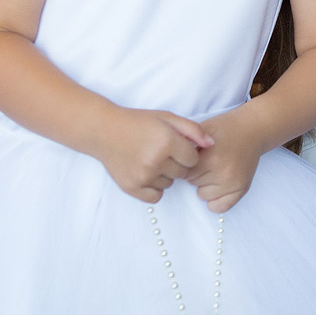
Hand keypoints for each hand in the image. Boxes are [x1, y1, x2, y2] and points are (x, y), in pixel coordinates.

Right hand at [94, 107, 213, 202]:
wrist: (104, 131)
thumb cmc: (138, 122)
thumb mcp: (167, 118)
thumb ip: (192, 129)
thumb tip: (212, 145)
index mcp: (166, 141)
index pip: (194, 159)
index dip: (187, 152)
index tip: (176, 146)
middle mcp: (155, 160)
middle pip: (183, 173)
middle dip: (177, 164)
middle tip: (161, 152)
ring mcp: (143, 176)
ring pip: (170, 184)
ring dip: (165, 175)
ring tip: (151, 160)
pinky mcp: (132, 188)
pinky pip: (156, 196)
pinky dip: (154, 187)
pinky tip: (146, 172)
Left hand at [186, 107, 263, 212]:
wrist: (252, 129)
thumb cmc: (225, 128)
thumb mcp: (202, 129)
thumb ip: (185, 143)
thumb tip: (169, 161)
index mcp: (211, 157)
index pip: (184, 171)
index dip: (184, 163)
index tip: (191, 156)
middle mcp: (224, 173)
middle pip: (193, 183)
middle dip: (194, 173)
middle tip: (204, 161)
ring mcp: (234, 183)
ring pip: (203, 195)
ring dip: (204, 185)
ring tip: (212, 170)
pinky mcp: (242, 190)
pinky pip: (220, 207)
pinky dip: (215, 199)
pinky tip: (216, 185)